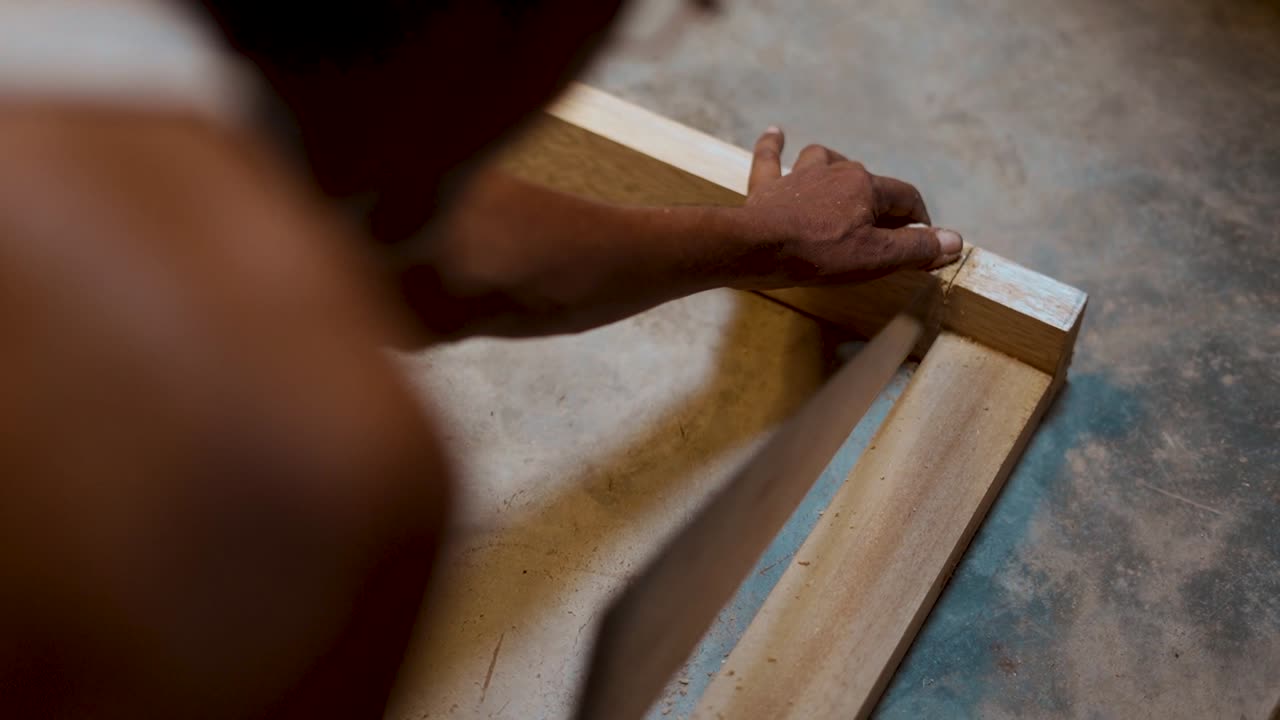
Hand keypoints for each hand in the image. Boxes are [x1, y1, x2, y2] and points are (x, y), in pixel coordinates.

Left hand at [737, 126, 962, 287]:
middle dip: (880, 205)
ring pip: (824, 159)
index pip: (906, 198)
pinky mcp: (767, 186)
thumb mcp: (877, 258)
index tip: (921, 242)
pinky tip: (775, 133)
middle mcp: (836, 170)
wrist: (758, 248)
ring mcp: (800, 175)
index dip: (919, 221)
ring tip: (840, 180)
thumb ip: (916, 248)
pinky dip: (773, 146)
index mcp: (866, 186)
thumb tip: (955, 241)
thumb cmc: (820, 254)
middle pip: (868, 182)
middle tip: (882, 233)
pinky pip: (770, 157)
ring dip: (835, 167)